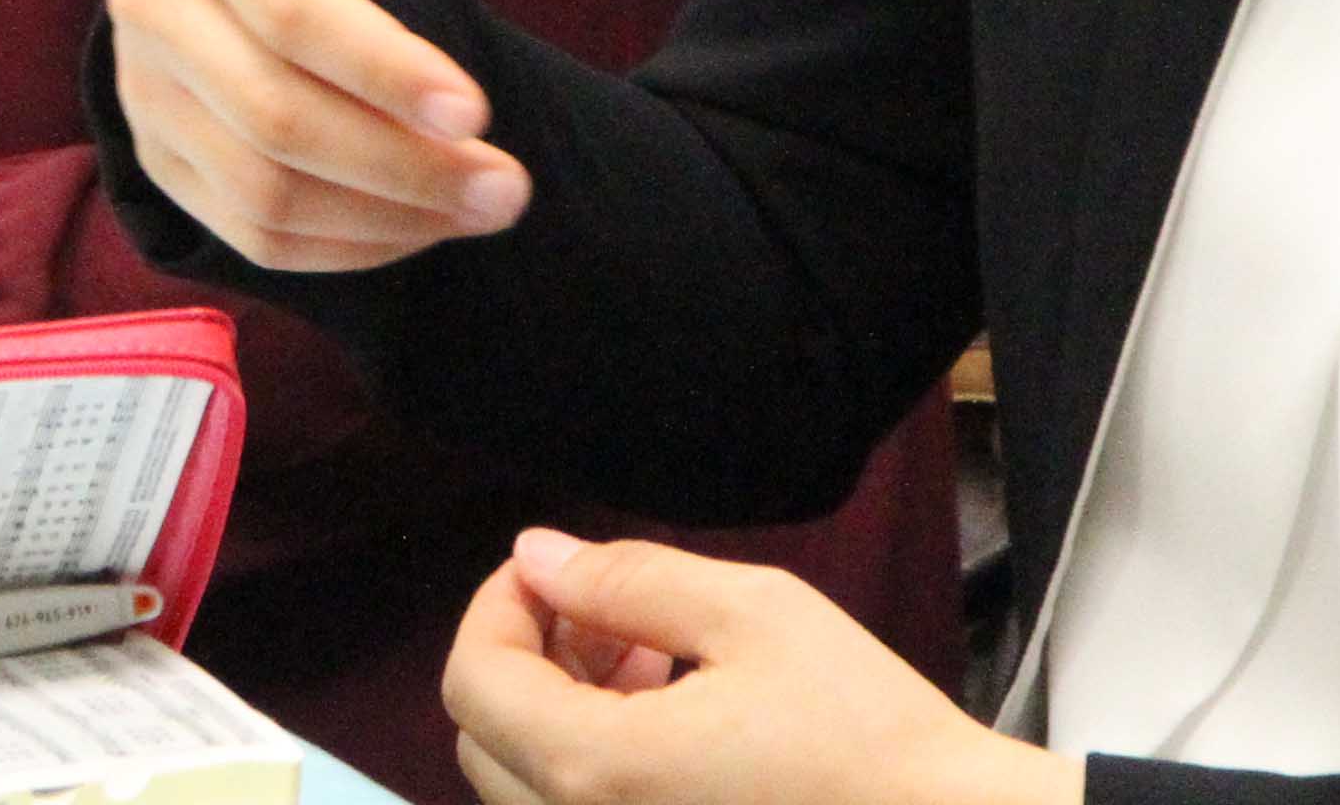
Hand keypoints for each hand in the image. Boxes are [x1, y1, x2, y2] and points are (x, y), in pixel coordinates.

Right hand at [104, 0, 580, 271]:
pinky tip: (423, 224)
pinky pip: (251, 234)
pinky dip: (347, 247)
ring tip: (484, 207)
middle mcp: (152, 5)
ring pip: (263, 192)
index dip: (385, 71)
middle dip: (405, 166)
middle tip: (512, 188)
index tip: (481, 114)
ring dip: (386, 218)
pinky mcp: (159, 157)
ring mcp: (144, 91)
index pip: (291, 12)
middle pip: (276, 118)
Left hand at [444, 532, 1072, 804]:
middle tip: (606, 611)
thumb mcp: (752, 616)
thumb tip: (537, 557)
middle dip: (529, 658)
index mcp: (596, 773)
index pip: (472, 682)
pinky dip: (598, 765)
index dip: (498, 607)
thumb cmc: (868, 736)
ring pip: (530, 787)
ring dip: (561, 712)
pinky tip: (673, 720)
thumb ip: (626, 578)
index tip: (552, 570)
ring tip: (651, 660)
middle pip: (487, 739)